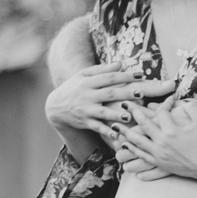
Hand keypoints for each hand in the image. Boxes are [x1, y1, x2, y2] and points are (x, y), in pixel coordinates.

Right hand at [46, 62, 176, 140]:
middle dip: (125, 93)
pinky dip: (106, 131)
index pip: (109, 78)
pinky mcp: (84, 122)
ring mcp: (86, 110)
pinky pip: (96, 127)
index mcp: (88, 82)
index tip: (141, 75)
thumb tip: (121, 63)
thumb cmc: (74, 88)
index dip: (124, 76)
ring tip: (129, 116)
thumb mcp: (83, 75)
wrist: (55, 106)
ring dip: (116, 114)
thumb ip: (102, 70)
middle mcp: (87, 96)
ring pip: (103, 112)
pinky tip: (116, 134)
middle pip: (109, 94)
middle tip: (141, 93)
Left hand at [116, 99, 196, 183]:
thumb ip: (192, 107)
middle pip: (143, 125)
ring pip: (137, 142)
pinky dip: (133, 150)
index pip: (162, 112)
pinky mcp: (161, 164)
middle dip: (133, 113)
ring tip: (115, 127)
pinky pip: (142, 156)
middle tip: (124, 104)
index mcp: (172, 130)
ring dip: (125, 133)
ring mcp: (160, 154)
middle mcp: (162, 142)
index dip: (164, 103)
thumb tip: (182, 100)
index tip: (168, 99)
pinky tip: (126, 146)